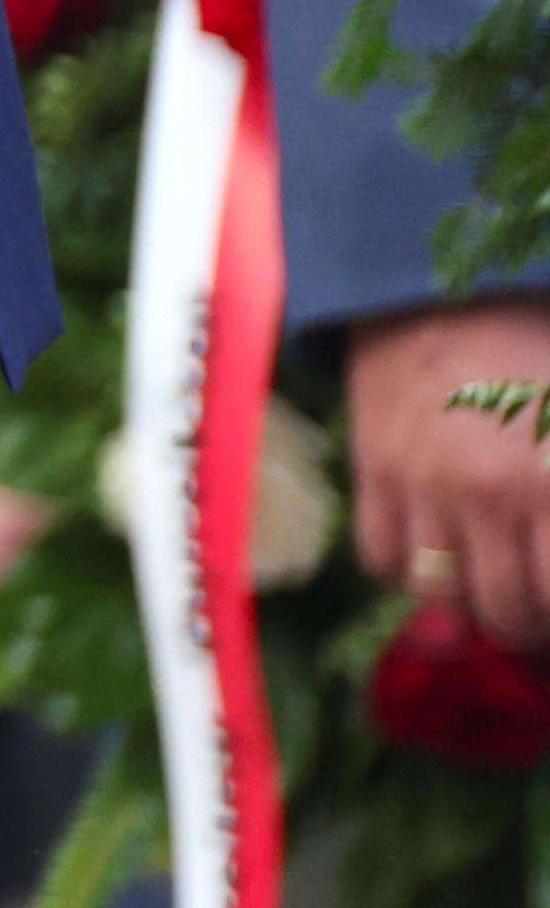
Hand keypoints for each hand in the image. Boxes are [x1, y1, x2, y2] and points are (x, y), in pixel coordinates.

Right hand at [347, 299, 549, 652]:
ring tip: (483, 583)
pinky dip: (405, 569)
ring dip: (467, 601)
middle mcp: (488, 495)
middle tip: (534, 601)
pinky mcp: (374, 470)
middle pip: (505, 611)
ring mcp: (424, 485)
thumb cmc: (536, 352)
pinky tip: (431, 548)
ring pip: (439, 596)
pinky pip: (380, 558)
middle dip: (526, 622)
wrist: (445, 285)